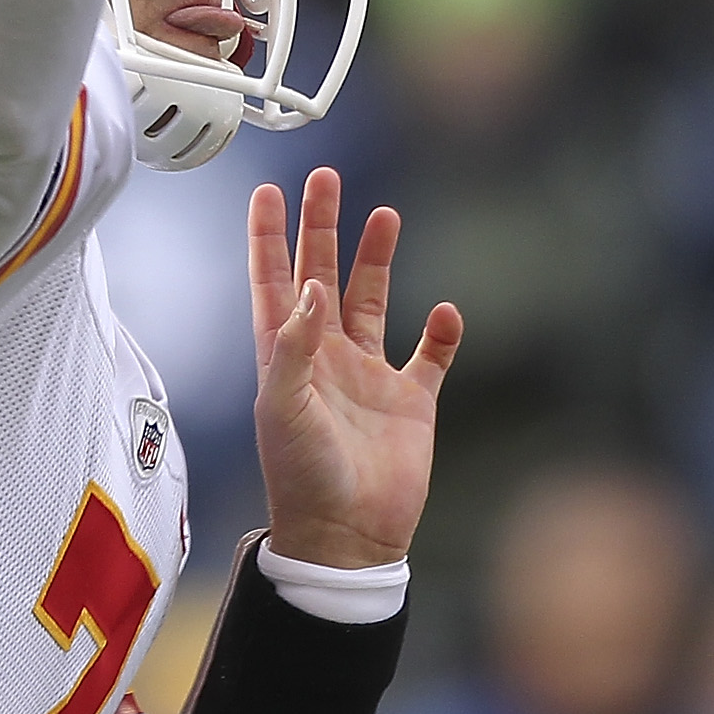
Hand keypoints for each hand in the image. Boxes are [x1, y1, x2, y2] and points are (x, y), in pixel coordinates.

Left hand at [246, 168, 463, 570]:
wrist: (347, 535)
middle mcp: (324, 355)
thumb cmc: (302, 475)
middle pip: (322, 274)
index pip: (271, 280)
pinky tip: (446, 312)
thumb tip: (308, 287)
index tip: (267, 190)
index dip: (267, 236)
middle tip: (327, 178)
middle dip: (322, 227)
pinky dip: (440, 334)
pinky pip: (429, 357)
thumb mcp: (284, 406)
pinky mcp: (410, 402)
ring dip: (378, 260)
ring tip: (385, 214)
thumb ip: (293, 345)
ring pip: (373, 301)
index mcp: (284, 353)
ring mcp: (367, 376)